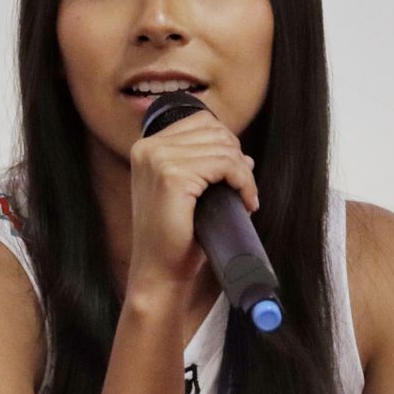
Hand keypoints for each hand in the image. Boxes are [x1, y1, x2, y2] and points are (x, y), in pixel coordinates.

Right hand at [126, 109, 257, 293]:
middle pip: (215, 132)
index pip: (201, 122)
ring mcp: (158, 160)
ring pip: (224, 149)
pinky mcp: (172, 176)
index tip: (235, 173)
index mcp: (147, 147)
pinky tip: (246, 201)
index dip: (226, 144)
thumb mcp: (188, 193)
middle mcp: (148, 148)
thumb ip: (208, 168)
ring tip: (245, 197)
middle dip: (237, 158)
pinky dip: (244, 182)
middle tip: (243, 188)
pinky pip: (226, 165)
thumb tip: (246, 157)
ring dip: (244, 174)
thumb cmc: (175, 236)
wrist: (160, 271)